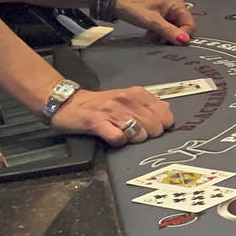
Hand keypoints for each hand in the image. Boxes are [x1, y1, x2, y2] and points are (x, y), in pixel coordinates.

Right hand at [51, 87, 173, 146]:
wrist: (69, 103)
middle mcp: (127, 100)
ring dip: (134, 139)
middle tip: (136, 134)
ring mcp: (113, 111)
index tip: (154, 128)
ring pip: (140, 134)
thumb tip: (167, 110)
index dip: (163, 125)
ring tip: (124, 135)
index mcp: (138, 93)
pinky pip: (119, 139)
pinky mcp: (98, 123)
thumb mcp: (128, 97)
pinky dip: (119, 142)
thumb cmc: (101, 103)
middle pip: (155, 127)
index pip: (165, 114)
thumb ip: (148, 104)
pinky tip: (114, 138)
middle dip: (149, 135)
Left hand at [114, 0, 196, 44]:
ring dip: (165, 36)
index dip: (183, 35)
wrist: (115, 1)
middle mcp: (175, 7)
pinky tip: (151, 34)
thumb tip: (184, 40)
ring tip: (153, 37)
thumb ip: (169, 31)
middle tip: (161, 40)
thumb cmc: (132, 6)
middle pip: (183, 27)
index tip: (172, 43)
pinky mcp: (161, 16)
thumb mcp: (151, 21)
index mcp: (176, 4)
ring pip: (174, 29)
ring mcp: (168, 11)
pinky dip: (160, 34)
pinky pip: (166, 28)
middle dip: (173, 36)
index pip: (190, 24)